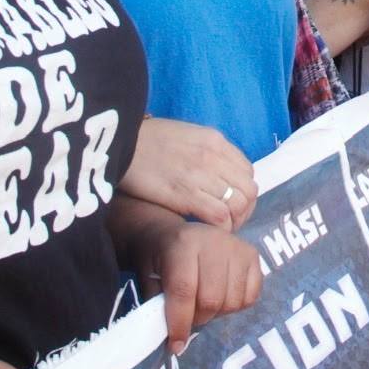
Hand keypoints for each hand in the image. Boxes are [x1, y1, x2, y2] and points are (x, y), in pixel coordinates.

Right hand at [120, 117, 256, 229]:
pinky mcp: (186, 194)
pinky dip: (221, 228)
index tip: (232, 204)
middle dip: (244, 210)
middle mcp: (214, 156)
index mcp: (214, 140)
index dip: (243, 192)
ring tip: (220, 230)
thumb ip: (204, 152)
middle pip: (248, 189)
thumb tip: (215, 175)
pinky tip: (209, 232)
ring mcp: (201, 175)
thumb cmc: (145, 141)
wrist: (119, 142)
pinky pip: (220, 216)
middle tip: (230, 222)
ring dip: (234, 222)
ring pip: (239, 204)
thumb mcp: (184, 136)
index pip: (247, 171)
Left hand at [140, 223, 263, 354]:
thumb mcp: (148, 279)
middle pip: (212, 299)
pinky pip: (251, 296)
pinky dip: (236, 306)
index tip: (176, 344)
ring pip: (233, 301)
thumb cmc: (157, 260)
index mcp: (182, 244)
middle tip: (188, 319)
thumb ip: (159, 308)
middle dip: (198, 319)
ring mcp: (236, 246)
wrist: (171, 235)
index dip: (180, 322)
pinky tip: (221, 296)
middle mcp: (213, 241)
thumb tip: (176, 342)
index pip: (184, 290)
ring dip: (217, 314)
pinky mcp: (252, 255)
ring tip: (203, 305)